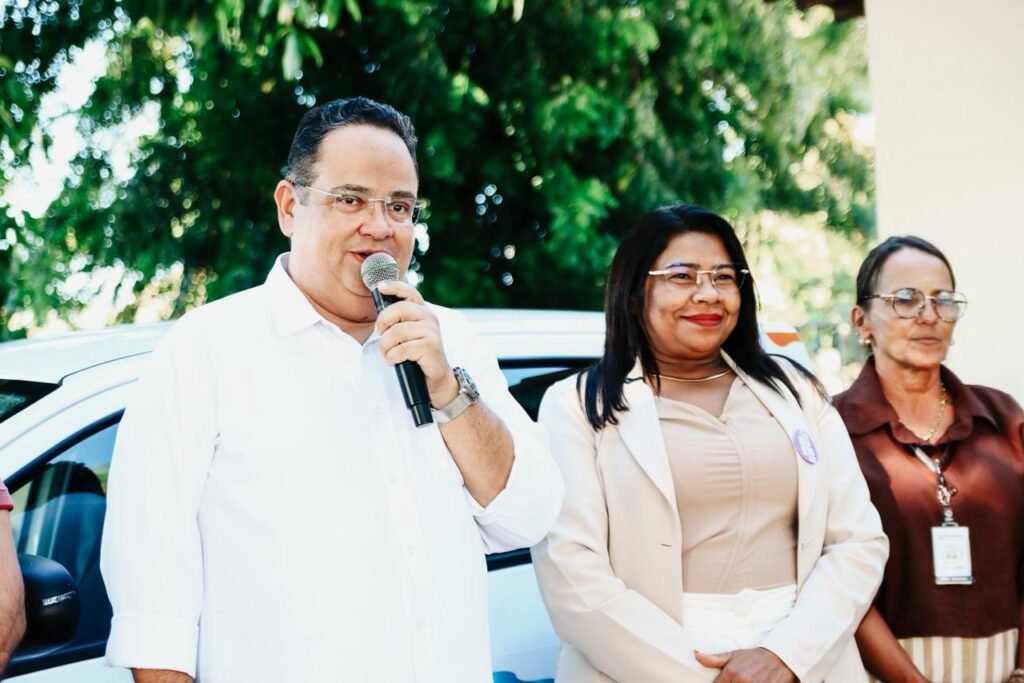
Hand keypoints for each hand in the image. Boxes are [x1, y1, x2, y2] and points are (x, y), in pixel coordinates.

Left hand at [373, 280, 457, 405]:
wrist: (436, 380)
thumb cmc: (418, 357)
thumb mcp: (408, 335)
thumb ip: (398, 322)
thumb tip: (379, 317)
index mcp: (423, 312)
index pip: (410, 292)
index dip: (395, 286)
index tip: (380, 287)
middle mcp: (429, 318)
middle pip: (399, 309)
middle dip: (383, 322)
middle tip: (379, 334)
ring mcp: (431, 332)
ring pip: (397, 331)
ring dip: (385, 346)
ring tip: (386, 354)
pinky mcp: (430, 346)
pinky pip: (402, 348)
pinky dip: (392, 357)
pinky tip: (393, 361)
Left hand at [695, 648, 796, 682]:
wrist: (780, 657)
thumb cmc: (755, 657)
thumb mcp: (734, 655)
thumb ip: (714, 659)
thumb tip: (696, 655)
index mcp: (731, 672)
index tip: (723, 682)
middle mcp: (742, 680)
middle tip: (741, 679)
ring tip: (749, 680)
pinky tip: (756, 682)